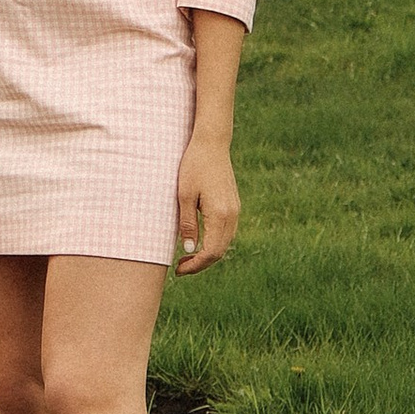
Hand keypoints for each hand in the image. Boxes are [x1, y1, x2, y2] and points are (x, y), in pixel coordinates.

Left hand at [172, 135, 239, 276]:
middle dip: (201, 263)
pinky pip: (227, 232)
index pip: (211, 252)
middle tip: (180, 267)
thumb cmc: (194, 166)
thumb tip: (189, 250)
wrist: (211, 143)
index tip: (179, 269)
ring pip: (225, 243)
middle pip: (220, 251)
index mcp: (220, 214)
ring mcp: (235, 210)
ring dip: (208, 254)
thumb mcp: (184, 195)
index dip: (196, 265)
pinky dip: (215, 242)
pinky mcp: (234, 205)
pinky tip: (199, 241)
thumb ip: (188, 224)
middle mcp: (232, 215)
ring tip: (187, 256)